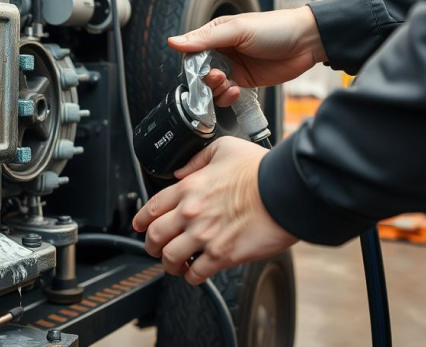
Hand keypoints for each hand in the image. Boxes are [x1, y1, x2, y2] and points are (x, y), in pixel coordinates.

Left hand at [131, 137, 297, 284]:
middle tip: (156, 249)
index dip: (140, 220)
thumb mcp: (224, 148)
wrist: (285, 191)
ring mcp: (205, 236)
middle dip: (151, 246)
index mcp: (188, 188)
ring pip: (170, 258)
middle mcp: (191, 213)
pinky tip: (195, 273)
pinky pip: (196, 273)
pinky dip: (192, 276)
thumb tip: (182, 170)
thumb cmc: (261, 170)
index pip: (152, 207)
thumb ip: (198, 159)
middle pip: (154, 236)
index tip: (139, 226)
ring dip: (169, 264)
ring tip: (175, 265)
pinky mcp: (223, 255)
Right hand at [167, 7, 326, 105]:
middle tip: (217, 78)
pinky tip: (237, 90)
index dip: (192, 65)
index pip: (192, 52)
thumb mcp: (237, 30)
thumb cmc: (275, 28)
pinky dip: (228, 96)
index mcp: (216, 34)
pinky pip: (227, 94)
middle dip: (205, 80)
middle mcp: (222, 51)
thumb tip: (173, 41)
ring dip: (216, 90)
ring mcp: (234, 67)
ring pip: (212, 86)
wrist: (307, 42)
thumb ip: (205, 39)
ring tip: (229, 84)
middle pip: (200, 72)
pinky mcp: (245, 81)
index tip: (198, 72)